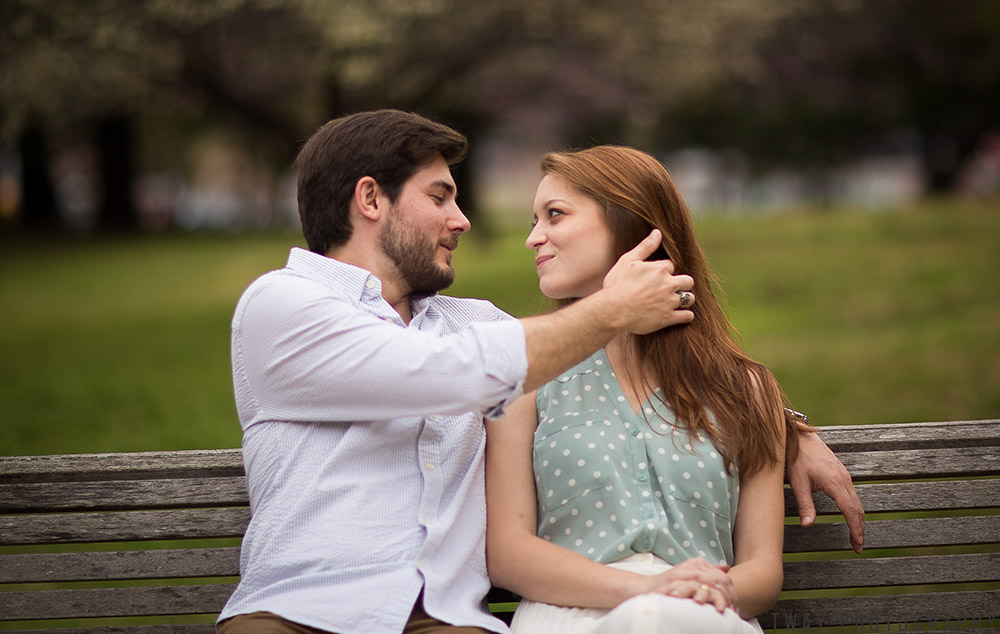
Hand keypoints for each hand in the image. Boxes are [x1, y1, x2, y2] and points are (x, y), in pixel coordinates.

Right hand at [601, 230, 695, 333]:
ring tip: (675, 302)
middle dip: (682, 283)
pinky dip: (685, 315)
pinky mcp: (668, 318)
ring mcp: (670, 302)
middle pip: (688, 281)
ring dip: (685, 299)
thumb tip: (657, 232)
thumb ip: (645, 247)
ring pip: (690, 298)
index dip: (664, 272)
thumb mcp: (627, 261)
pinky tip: (679, 315)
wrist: (612, 310)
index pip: (671, 266)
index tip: (655, 278)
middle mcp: (669, 284)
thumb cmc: (617, 285)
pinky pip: (687, 316)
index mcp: (660, 269)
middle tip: (671, 289)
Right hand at [642, 557, 738, 613]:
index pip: (724, 577)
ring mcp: (685, 571)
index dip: (733, 593)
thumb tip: (726, 567)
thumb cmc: (668, 586)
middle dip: (729, 597)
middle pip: (721, 580)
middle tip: (733, 612)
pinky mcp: (677, 579)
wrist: (645, 588)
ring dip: (720, 599)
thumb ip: (708, 571)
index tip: (735, 607)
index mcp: (699, 564)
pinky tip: (710, 608)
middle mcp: (694, 565)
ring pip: (712, 583)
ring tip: (723, 611)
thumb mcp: (689, 576)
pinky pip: (696, 588)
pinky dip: (706, 598)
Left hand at [788, 431, 864, 553]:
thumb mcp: (797, 482)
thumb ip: (804, 504)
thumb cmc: (796, 457)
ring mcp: (844, 474)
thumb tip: (808, 525)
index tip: (857, 544)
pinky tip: (850, 516)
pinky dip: (854, 508)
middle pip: (858, 509)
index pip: (850, 511)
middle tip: (857, 547)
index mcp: (835, 482)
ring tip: (855, 536)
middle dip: (859, 529)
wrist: (799, 435)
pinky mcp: (841, 472)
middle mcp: (843, 479)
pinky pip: (852, 494)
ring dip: (858, 520)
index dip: (855, 530)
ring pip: (857, 501)